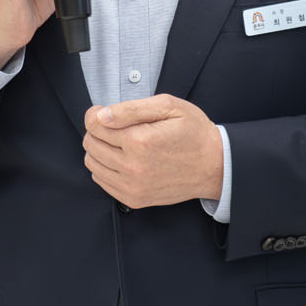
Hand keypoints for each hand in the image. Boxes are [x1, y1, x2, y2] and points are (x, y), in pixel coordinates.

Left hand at [82, 95, 223, 207]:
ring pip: (92, 163)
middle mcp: (132, 167)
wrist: (215, 166)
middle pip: (90, 144)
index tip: (102, 111)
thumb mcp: (168, 106)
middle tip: (113, 126)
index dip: (95, 114)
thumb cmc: (194, 132)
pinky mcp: (134, 198)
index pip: (94, 125)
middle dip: (97, 131)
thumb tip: (102, 115)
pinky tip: (121, 158)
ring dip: (98, 149)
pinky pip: (101, 181)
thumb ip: (131, 108)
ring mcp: (132, 186)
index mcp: (139, 141)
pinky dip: (105, 167)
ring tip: (117, 142)